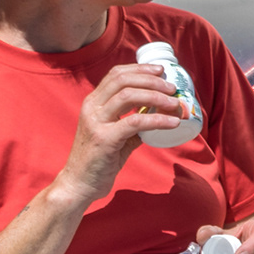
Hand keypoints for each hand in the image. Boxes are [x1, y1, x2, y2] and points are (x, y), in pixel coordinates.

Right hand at [51, 64, 184, 208]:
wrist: (79, 185)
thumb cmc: (97, 161)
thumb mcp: (113, 136)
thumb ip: (131, 126)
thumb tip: (155, 118)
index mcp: (93, 103)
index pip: (116, 74)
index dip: (140, 69)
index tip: (160, 71)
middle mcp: (92, 108)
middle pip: (123, 80)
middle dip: (151, 80)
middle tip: (172, 87)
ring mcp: (96, 122)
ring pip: (128, 96)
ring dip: (156, 96)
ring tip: (175, 103)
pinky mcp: (104, 139)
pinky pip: (135, 122)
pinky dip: (157, 119)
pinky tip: (172, 122)